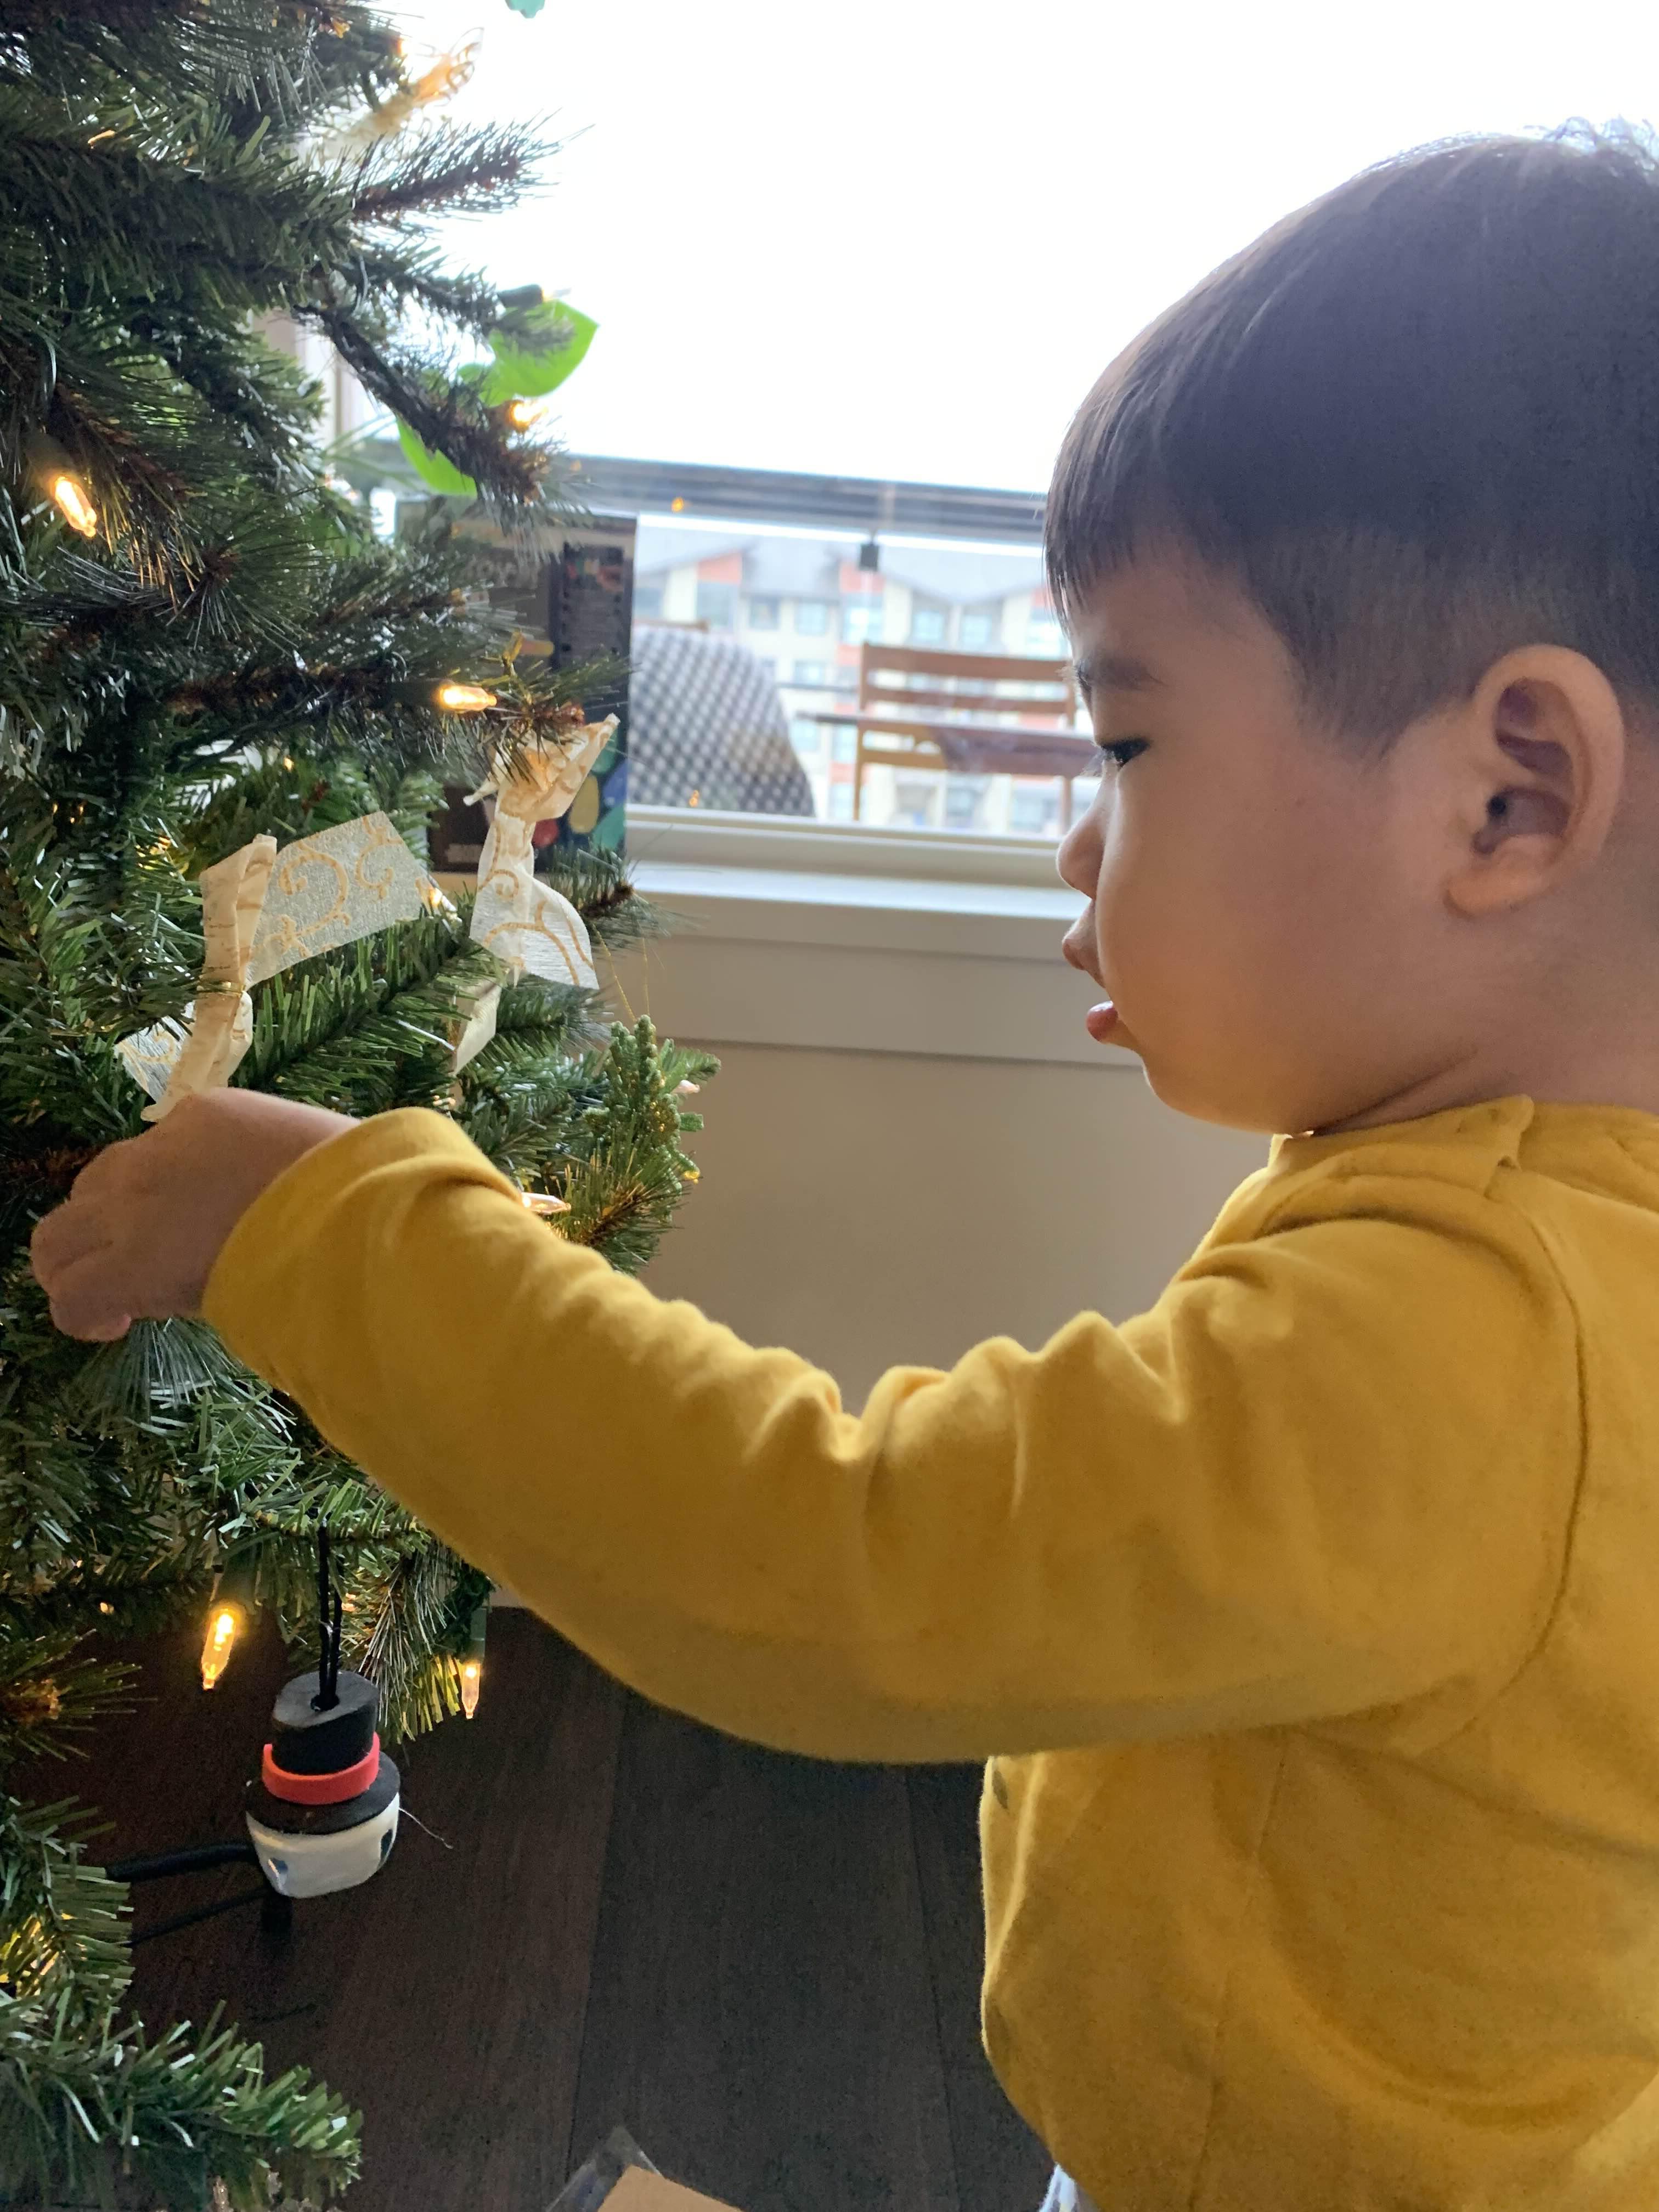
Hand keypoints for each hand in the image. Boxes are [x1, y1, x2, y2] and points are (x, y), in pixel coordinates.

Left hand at [30, 1090, 354, 1341]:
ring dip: (77, 1265)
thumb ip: (283, 1166)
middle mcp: (157, 1154)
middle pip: (96, 1184)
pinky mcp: (127, 1266)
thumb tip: (293, 1198)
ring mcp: (134, 1208)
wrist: (355, 1215)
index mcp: (208, 1118)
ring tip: (113, 1299)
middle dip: (112, 1225)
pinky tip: (113, 1326)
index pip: (155, 1152)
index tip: (201, 1230)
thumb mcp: (316, 1151)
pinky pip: (70, 1294)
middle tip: (152, 1263)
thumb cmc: (362, 1186)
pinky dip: (82, 1314)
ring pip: (57, 1234)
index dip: (166, 1197)